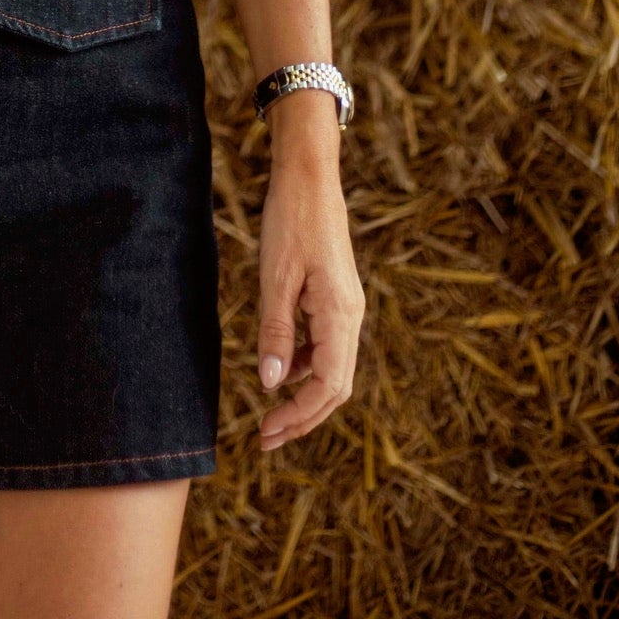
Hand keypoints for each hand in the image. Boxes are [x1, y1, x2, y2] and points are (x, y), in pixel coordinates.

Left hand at [255, 140, 363, 448]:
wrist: (310, 179)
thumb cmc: (291, 221)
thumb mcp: (276, 277)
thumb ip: (275, 330)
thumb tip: (272, 384)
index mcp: (340, 314)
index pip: (328, 386)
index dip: (299, 415)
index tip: (267, 432)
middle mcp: (351, 316)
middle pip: (336, 387)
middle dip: (303, 417)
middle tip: (266, 439)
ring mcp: (346, 308)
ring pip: (333, 369)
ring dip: (304, 396)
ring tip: (271, 415)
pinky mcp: (336, 299)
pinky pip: (326, 346)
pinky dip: (305, 366)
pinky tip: (281, 369)